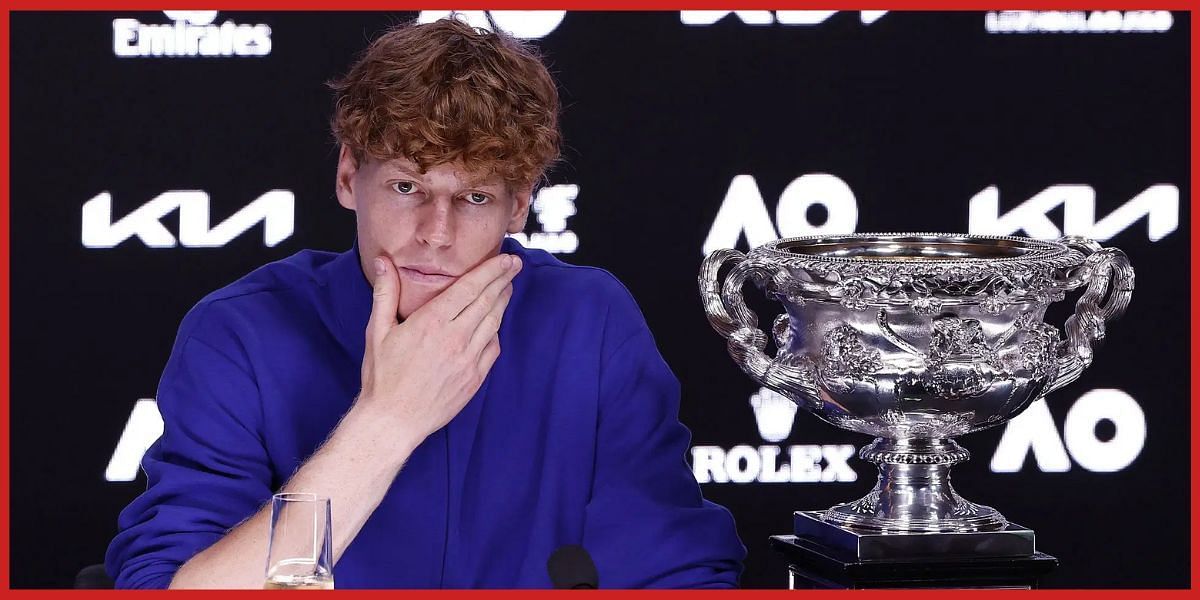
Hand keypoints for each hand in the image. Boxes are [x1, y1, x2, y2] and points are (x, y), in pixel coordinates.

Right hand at [356, 253, 520, 443]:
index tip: (505, 258)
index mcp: (432, 323)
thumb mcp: (377, 331)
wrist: (394, 421)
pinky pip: (492, 348)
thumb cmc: (382, 377)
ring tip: (506, 288)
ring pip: (493, 323)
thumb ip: (385, 293)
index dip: (491, 270)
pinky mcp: (475, 378)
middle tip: (514, 265)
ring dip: (502, 302)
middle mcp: (455, 338)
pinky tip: (494, 324)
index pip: (469, 287)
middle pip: (487, 301)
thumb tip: (381, 262)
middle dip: (503, 280)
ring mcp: (468, 360)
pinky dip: (495, 332)